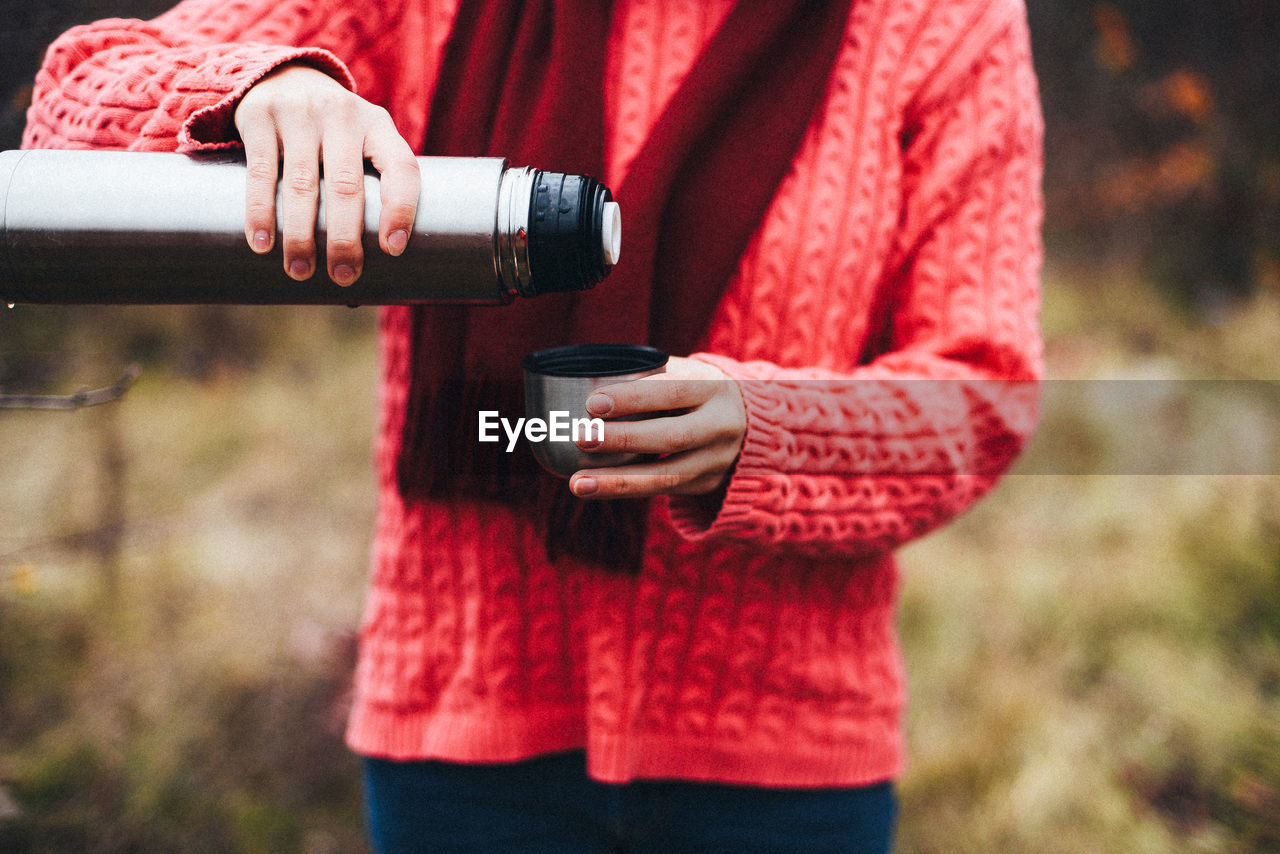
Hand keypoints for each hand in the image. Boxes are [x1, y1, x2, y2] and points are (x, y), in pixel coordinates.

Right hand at [233, 63, 419, 284]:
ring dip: (300, 235)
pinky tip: (262, 243)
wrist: (283, 76)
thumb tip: (376, 265)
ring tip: (300, 270)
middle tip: (342, 276)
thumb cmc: (333, 132)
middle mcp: (342, 114)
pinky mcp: (260, 115)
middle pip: (347, 185)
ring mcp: (300, 112)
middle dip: (344, 238)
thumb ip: (372, 184)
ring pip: (302, 184)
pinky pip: (261, 172)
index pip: (401, 167)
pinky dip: (260, 211)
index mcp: (377, 125)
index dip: (401, 210)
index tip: (393, 249)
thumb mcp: (361, 141)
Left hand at [569, 357, 746, 498]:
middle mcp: (720, 425)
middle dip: (623, 439)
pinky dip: (624, 489)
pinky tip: (593, 487)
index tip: (592, 403)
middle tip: (581, 438)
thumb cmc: (696, 392)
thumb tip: (587, 380)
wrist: (749, 424)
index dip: (633, 397)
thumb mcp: (686, 373)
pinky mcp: (705, 485)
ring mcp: (716, 460)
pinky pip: (661, 490)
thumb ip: (649, 375)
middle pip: (671, 437)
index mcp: (713, 387)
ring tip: (578, 483)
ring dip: (617, 481)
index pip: (672, 391)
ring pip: (665, 476)